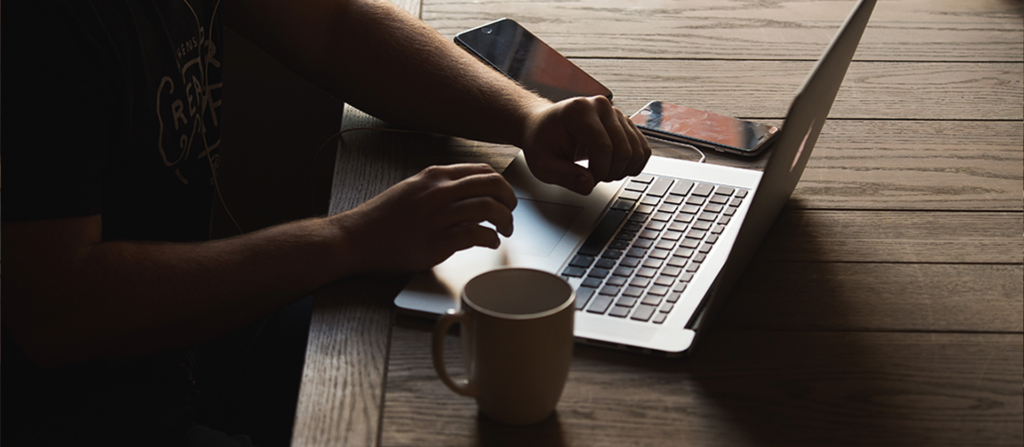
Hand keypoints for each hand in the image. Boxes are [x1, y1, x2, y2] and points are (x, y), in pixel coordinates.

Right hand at [333, 163, 516, 273]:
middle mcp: (438, 192)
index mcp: (434, 176)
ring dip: (505, 220)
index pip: (481, 171)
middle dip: (510, 199)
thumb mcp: (411, 189)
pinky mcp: (437, 241)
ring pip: (489, 208)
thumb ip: (438, 187)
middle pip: (492, 185)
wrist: (356, 238)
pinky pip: (476, 234)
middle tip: (511, 211)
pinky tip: (491, 242)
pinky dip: (491, 239)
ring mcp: (438, 216)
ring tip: (505, 230)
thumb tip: (467, 192)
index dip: (500, 184)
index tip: (504, 196)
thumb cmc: (382, 218)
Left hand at [519, 96, 650, 194]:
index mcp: (578, 111)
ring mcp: (616, 112)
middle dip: (611, 172)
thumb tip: (588, 185)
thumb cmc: (541, 141)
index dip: (599, 172)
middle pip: (623, 150)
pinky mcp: (625, 122)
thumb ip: (564, 176)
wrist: (544, 125)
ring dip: (623, 170)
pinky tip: (615, 167)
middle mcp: (601, 106)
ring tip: (602, 171)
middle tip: (594, 177)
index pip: (603, 147)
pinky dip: (633, 164)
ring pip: (636, 150)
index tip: (587, 179)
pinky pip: (642, 148)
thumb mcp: (543, 164)